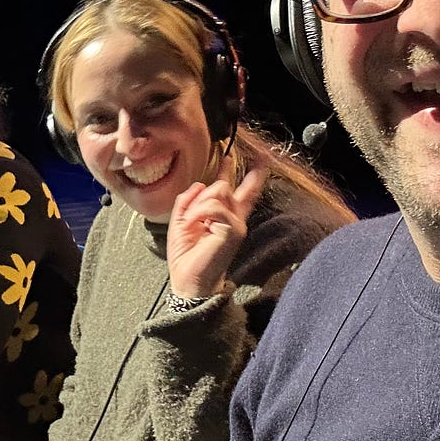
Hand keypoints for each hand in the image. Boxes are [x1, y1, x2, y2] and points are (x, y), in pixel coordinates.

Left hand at [166, 161, 266, 299]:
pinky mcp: (233, 230)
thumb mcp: (180, 222)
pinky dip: (198, 213)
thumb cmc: (186, 256)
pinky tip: (193, 226)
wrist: (189, 281)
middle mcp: (235, 219)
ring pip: (218, 191)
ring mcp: (236, 224)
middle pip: (224, 186)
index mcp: (225, 217)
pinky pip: (213, 206)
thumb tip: (200, 185)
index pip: (241, 190)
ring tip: (191, 225)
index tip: (259, 158)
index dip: (251, 174)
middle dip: (202, 195)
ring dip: (197, 206)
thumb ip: (188, 201)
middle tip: (191, 216)